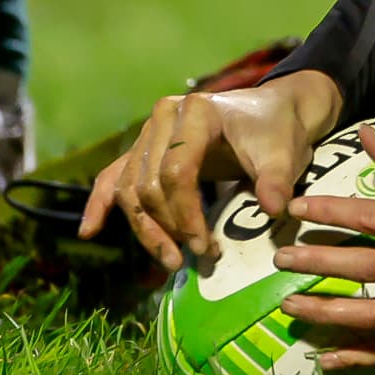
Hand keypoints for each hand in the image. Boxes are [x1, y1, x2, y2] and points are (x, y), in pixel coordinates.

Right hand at [76, 68, 339, 270]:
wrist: (274, 112)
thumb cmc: (277, 132)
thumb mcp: (285, 154)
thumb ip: (277, 180)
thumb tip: (273, 208)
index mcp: (197, 112)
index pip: (176, 171)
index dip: (186, 215)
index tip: (205, 249)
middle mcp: (164, 117)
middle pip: (149, 184)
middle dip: (169, 227)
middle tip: (196, 258)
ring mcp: (149, 133)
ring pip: (130, 189)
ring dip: (145, 229)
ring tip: (170, 261)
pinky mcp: (144, 150)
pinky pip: (114, 176)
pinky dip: (100, 204)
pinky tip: (88, 232)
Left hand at [271, 123, 374, 371]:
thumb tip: (365, 133)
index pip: (374, 218)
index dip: (331, 212)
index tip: (296, 210)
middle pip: (366, 268)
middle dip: (319, 263)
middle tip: (281, 259)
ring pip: (374, 317)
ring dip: (328, 314)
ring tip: (292, 305)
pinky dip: (359, 358)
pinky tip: (326, 358)